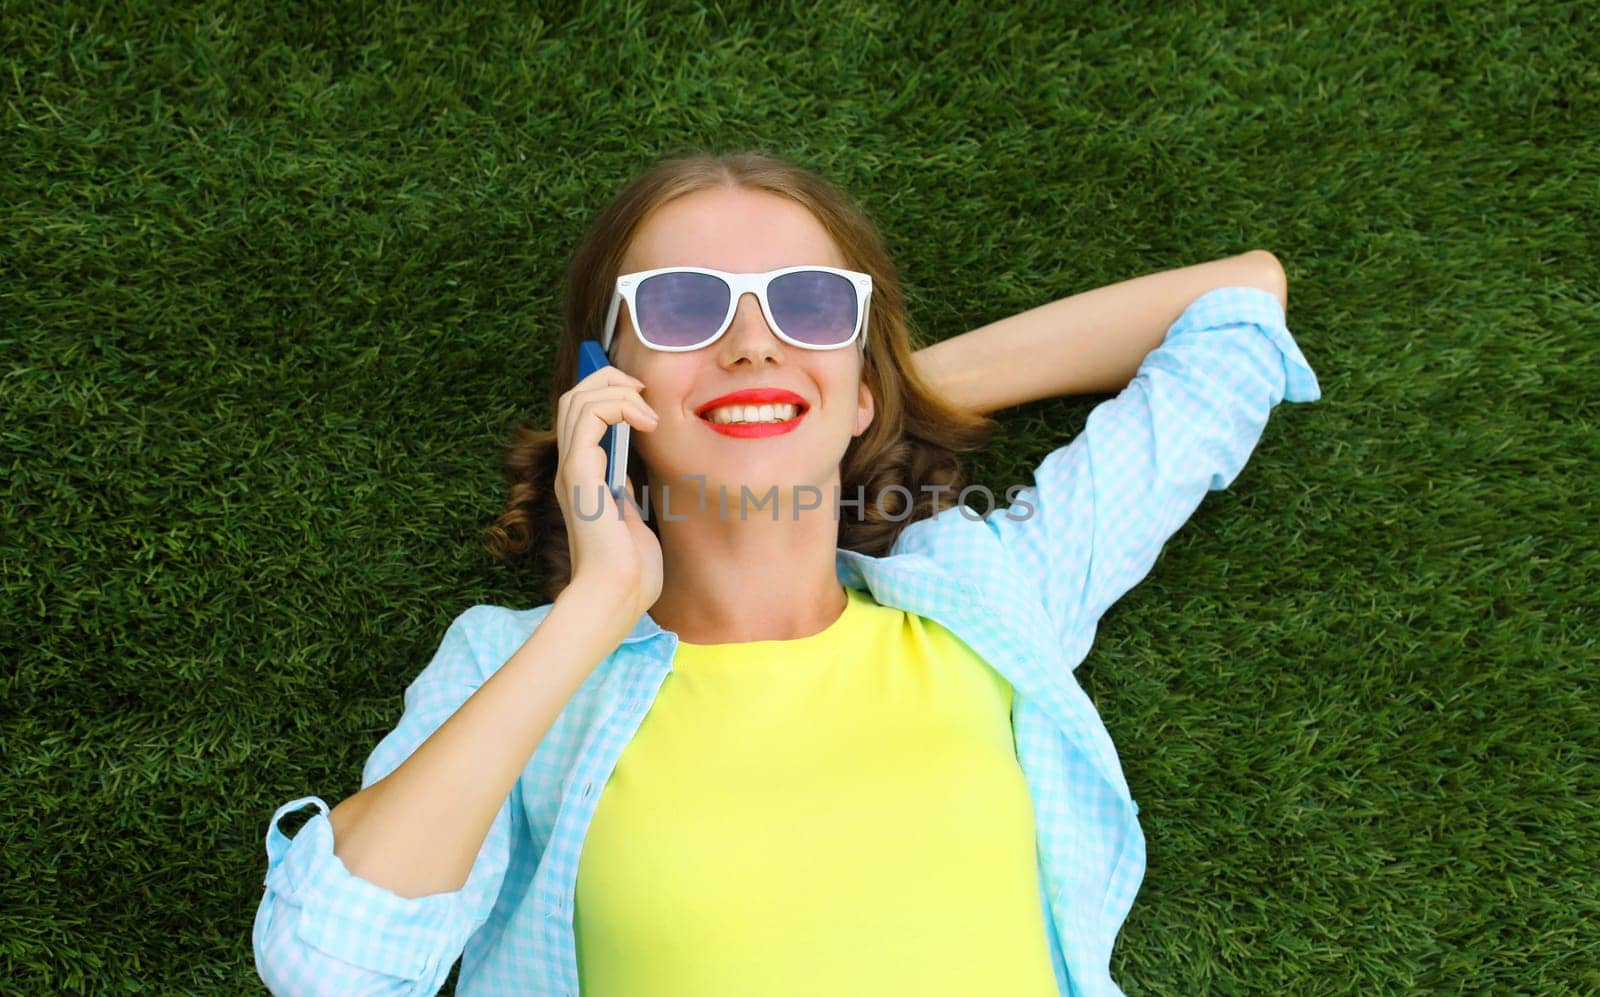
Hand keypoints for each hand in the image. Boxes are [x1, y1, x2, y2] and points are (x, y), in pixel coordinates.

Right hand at [552, 366, 662, 623]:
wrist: (617, 595)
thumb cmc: (630, 573)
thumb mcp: (631, 524)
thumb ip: (624, 498)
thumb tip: (627, 480)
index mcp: (582, 479)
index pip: (581, 416)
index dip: (609, 394)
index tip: (644, 402)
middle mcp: (571, 469)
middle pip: (574, 398)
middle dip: (609, 380)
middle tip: (644, 392)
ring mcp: (572, 469)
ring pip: (578, 399)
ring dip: (618, 391)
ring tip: (647, 411)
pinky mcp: (580, 473)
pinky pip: (590, 417)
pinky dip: (619, 406)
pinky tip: (645, 422)